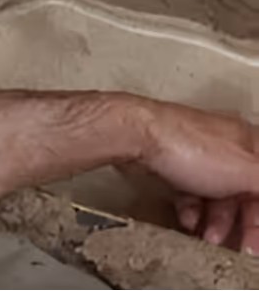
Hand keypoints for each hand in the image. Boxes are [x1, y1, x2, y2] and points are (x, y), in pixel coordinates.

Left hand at [132, 99, 257, 253]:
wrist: (136, 135)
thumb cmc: (189, 146)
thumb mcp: (247, 172)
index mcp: (251, 143)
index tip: (257, 239)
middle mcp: (227, 146)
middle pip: (245, 193)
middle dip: (244, 223)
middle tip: (241, 247)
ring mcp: (199, 154)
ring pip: (217, 196)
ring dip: (216, 221)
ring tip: (209, 238)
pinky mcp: (173, 163)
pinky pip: (190, 193)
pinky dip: (192, 210)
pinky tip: (188, 220)